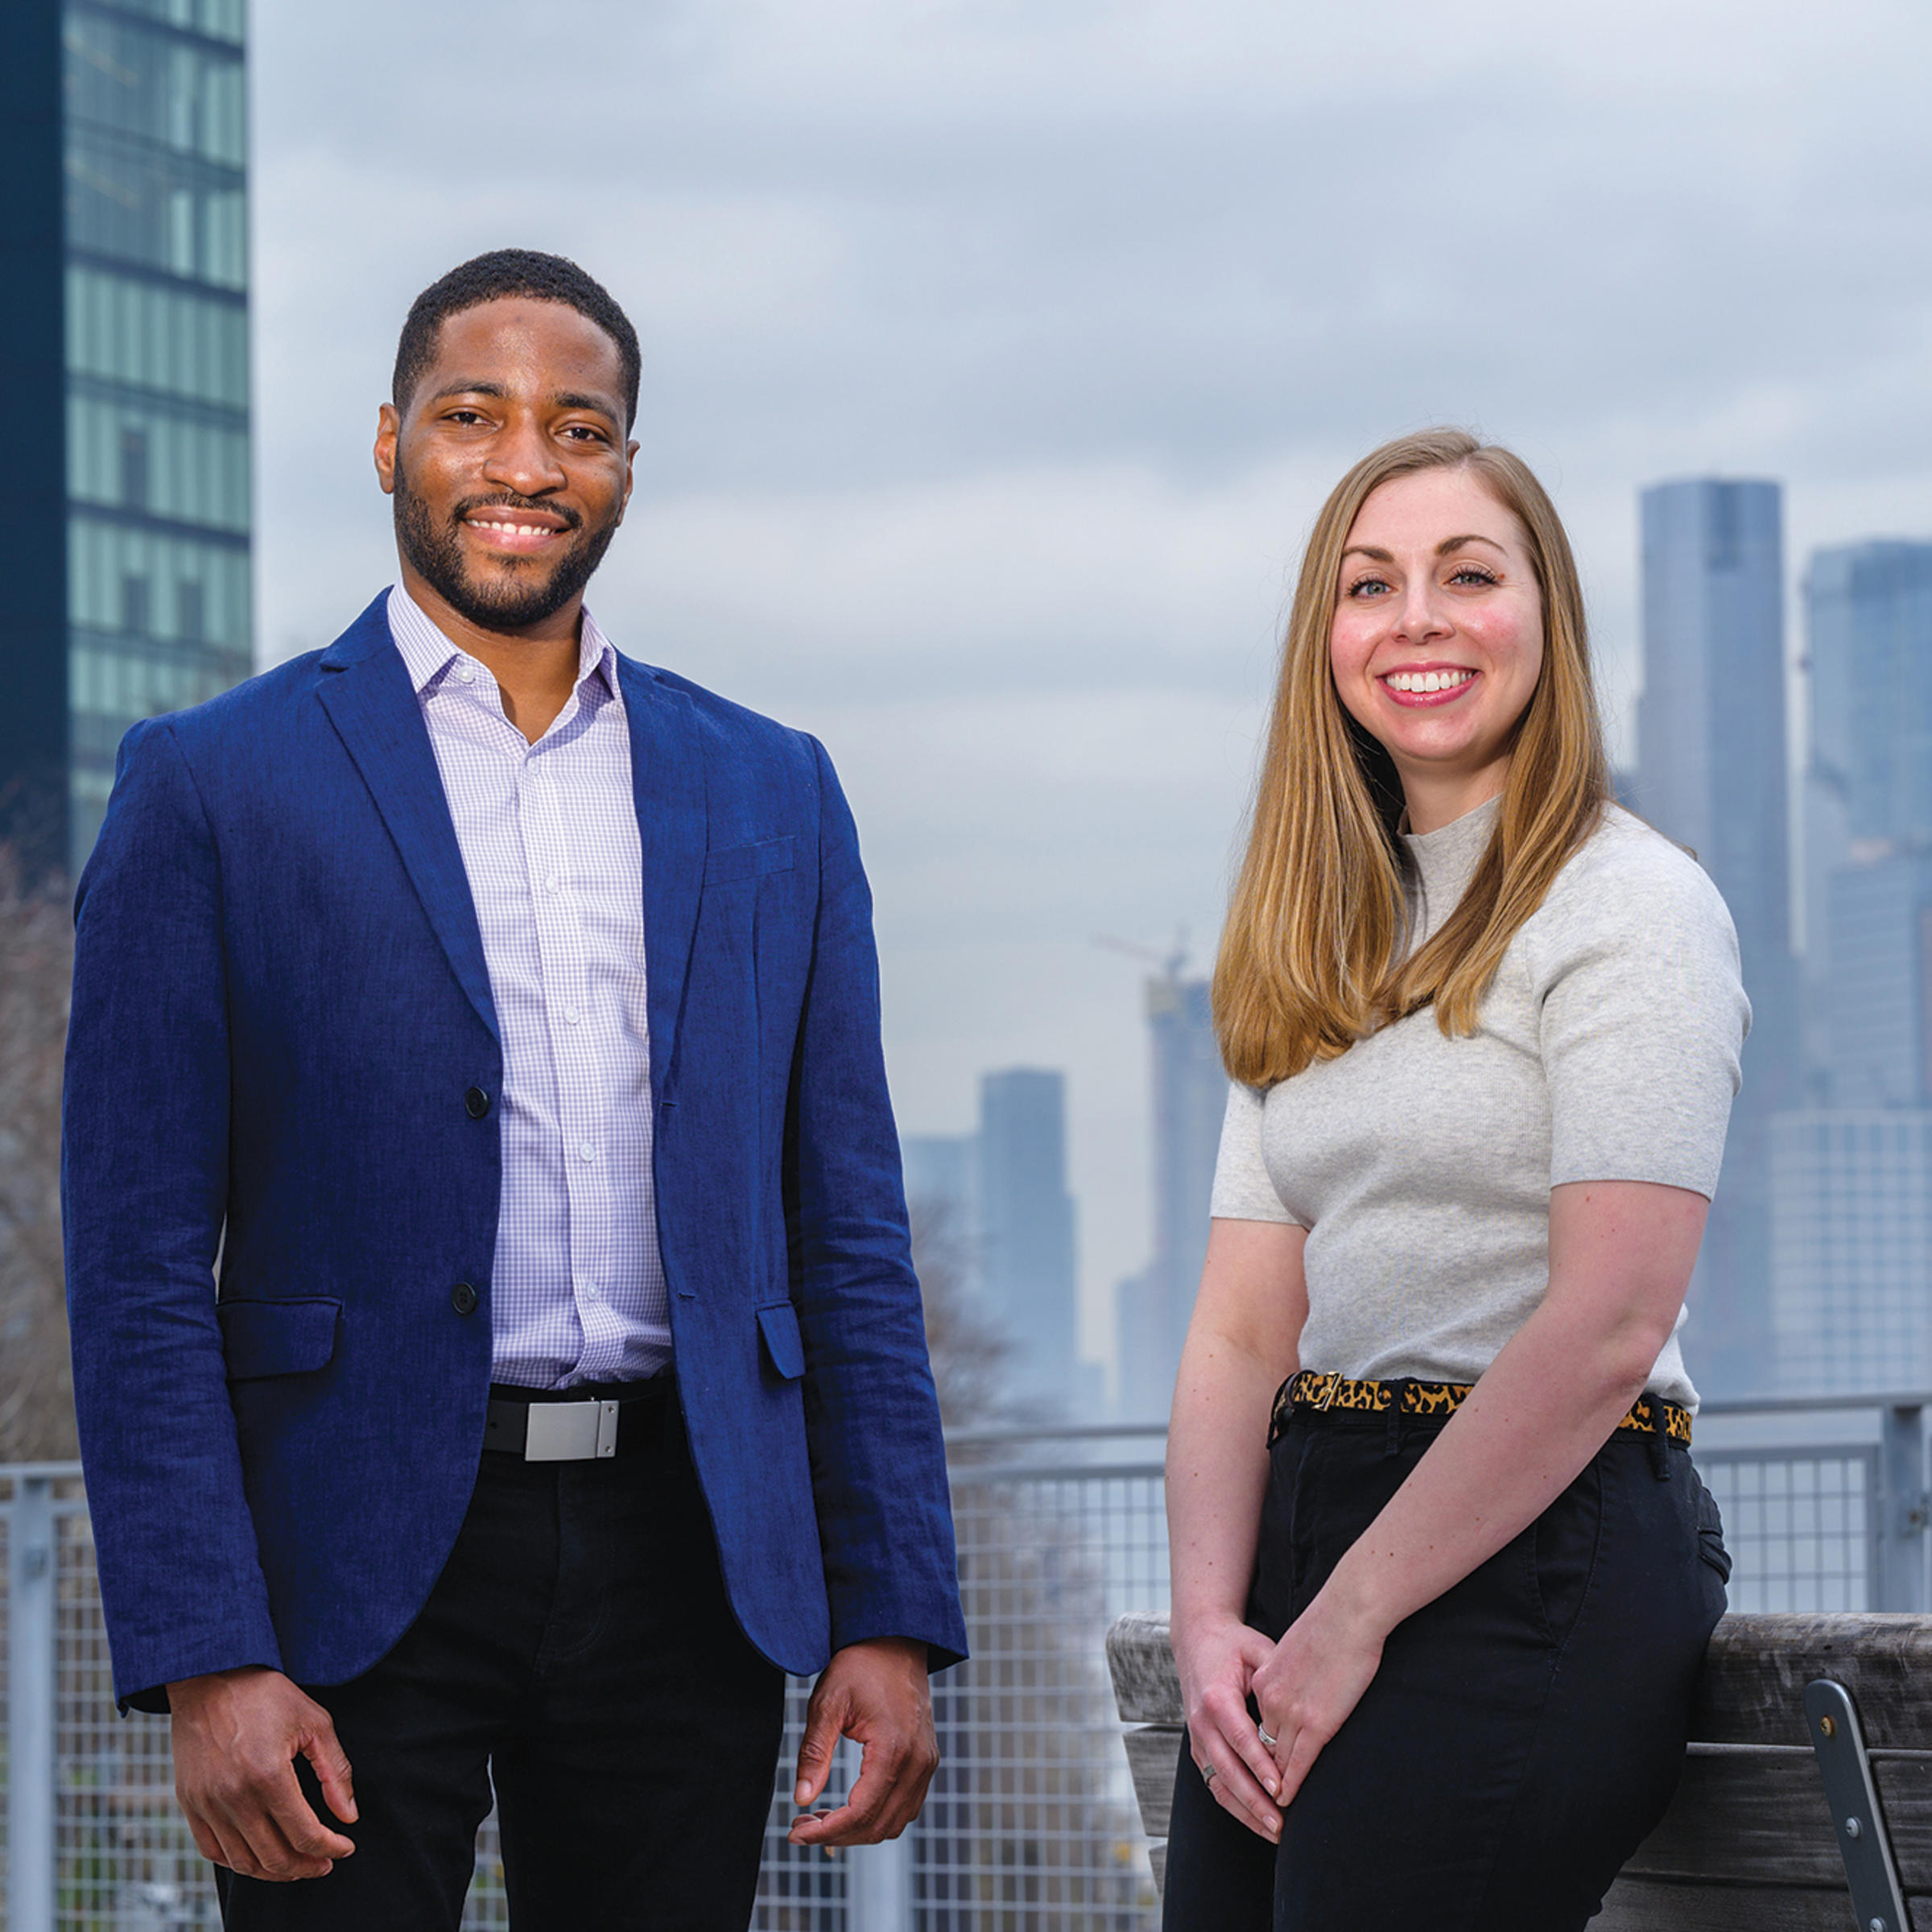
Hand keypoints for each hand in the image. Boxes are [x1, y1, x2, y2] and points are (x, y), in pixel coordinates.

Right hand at [168, 1667, 357, 1880]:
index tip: (346, 1847)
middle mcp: (233, 1797)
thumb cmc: (266, 1694)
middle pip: (274, 1857)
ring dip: (274, 1871)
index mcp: (268, 1775)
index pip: (304, 1834)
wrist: (210, 1677)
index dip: (330, 1848)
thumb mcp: (314, 1721)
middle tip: (324, 1863)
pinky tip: (260, 1855)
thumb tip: (349, 1815)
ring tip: (297, 1864)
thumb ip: (335, 1771)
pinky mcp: (189, 1803)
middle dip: (306, 1867)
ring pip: (242, 1862)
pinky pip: (212, 1850)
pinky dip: (239, 1861)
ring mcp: (206, 1804)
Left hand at [789, 1637, 936, 1846]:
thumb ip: (814, 1753)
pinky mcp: (927, 1760)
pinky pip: (907, 1806)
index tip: (795, 1833)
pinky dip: (878, 1817)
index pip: (860, 1812)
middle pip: (878, 1825)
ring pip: (895, 1822)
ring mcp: (927, 1762)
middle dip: (838, 1835)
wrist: (894, 1641)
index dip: (826, 1831)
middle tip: (802, 1827)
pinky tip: (849, 1808)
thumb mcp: (827, 1703)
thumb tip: (801, 1799)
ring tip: (821, 1819)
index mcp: (894, 1748)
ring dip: (858, 1831)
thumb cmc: (859, 1666)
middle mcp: (918, 1762)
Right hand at [1173, 1611, 1282, 1841]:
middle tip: (1281, 1823)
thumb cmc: (1234, 1644)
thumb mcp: (1257, 1649)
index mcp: (1216, 1697)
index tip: (1280, 1788)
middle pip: (1227, 1770)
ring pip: (1219, 1784)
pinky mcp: (1198, 1748)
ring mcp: (1196, 1738)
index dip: (1260, 1766)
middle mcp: (1200, 1722)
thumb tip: (1296, 1709)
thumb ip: (1275, 1677)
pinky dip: (1235, 1806)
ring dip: (1245, 1811)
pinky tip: (1257, 1821)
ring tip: (1274, 1832)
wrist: (1197, 1639)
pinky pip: (1215, 1784)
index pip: (1239, 1739)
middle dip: (1254, 1801)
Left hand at [1249, 1585, 1386, 1808]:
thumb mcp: (1296, 1650)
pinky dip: (1292, 1785)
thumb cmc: (1331, 1626)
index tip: (1260, 1770)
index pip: (1259, 1725)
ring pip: (1277, 1761)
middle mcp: (1270, 1699)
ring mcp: (1291, 1713)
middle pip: (1264, 1748)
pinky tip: (1288, 1801)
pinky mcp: (1316, 1723)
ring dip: (1274, 1788)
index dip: (1261, 1751)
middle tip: (1259, 1802)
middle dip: (1261, 1775)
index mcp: (1265, 1680)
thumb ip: (1290, 1674)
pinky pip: (1298, 1765)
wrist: (1348, 1612)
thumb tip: (1298, 1688)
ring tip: (1273, 1812)